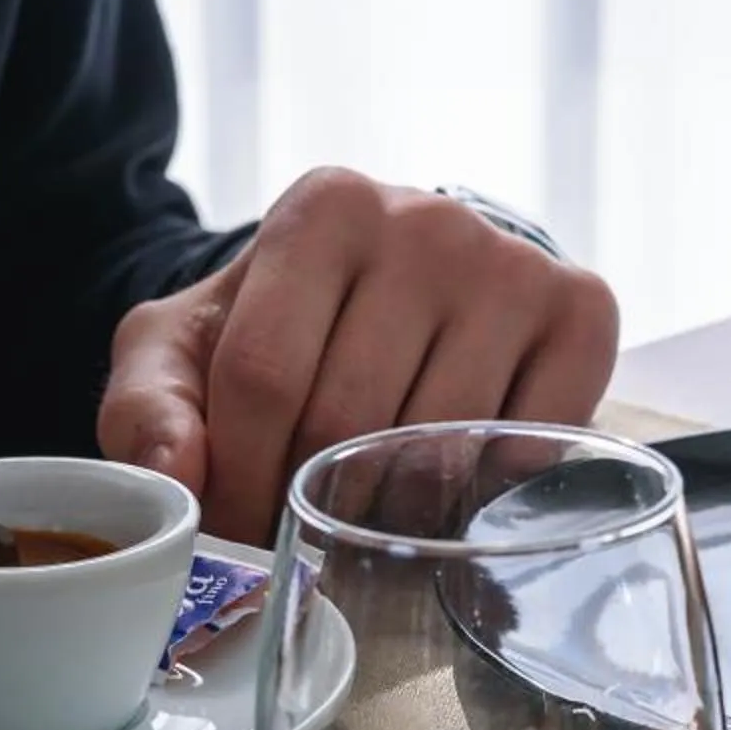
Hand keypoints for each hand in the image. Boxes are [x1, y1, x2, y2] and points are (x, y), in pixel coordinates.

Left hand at [95, 169, 618, 540]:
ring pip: (436, 448)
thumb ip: (148, 410)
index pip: (265, 375)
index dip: (238, 476)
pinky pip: (529, 444)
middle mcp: (429, 221)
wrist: (388, 290)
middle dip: (306, 498)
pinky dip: (483, 488)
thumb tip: (174, 482)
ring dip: (389, 509)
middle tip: (297, 521)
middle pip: (350, 419)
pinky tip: (448, 473)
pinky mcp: (583, 312)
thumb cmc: (280, 328)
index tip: (233, 518)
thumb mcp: (181, 351)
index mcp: (325, 208)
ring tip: (362, 503)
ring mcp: (514, 265)